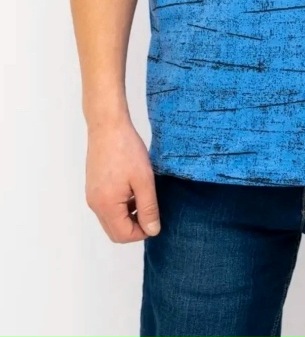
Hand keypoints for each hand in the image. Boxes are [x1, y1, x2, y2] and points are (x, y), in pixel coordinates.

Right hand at [85, 118, 160, 242]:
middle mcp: (95, 205)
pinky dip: (120, 206)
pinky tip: (132, 188)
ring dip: (128, 216)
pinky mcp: (93, 187)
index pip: (123, 235)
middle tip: (151, 209)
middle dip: (135, 227)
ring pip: (111, 220)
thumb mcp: (144, 180)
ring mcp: (92, 196)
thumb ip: (148, 208)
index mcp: (106, 205)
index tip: (156, 217)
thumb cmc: (127, 150)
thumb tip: (152, 230)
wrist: (107, 126)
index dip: (142, 231)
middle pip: (115, 231)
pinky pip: (107, 207)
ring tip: (143, 196)